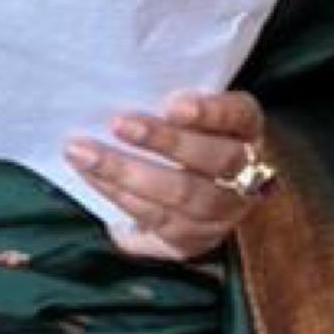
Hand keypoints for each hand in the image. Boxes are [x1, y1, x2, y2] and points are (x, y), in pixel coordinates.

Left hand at [64, 91, 276, 261]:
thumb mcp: (198, 112)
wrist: (213, 191)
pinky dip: (122, 201)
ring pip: (181, 198)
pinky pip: (158, 224)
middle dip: (161, 142)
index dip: (209, 112)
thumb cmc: (191, 136)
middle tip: (117, 123)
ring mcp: (223, 216)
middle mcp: (248, 176)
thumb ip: (177, 104)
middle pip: (212, 161)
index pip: (238, 117)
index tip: (173, 104)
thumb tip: (128, 90)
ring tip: (84, 155)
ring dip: (126, 175)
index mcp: (248, 131)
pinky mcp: (195, 242)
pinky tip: (93, 182)